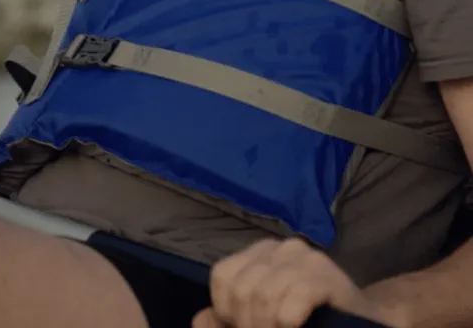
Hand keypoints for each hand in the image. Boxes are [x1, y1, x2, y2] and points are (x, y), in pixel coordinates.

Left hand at [190, 239, 409, 327]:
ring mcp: (307, 258)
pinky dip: (288, 319)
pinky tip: (293, 327)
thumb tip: (200, 320)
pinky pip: (296, 295)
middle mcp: (281, 248)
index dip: (226, 309)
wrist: (367, 323)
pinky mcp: (329, 276)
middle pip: (243, 288)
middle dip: (248, 324)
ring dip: (268, 326)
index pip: (223, 275)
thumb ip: (229, 319)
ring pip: (265, 294)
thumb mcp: (266, 320)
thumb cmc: (311, 323)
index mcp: (261, 253)